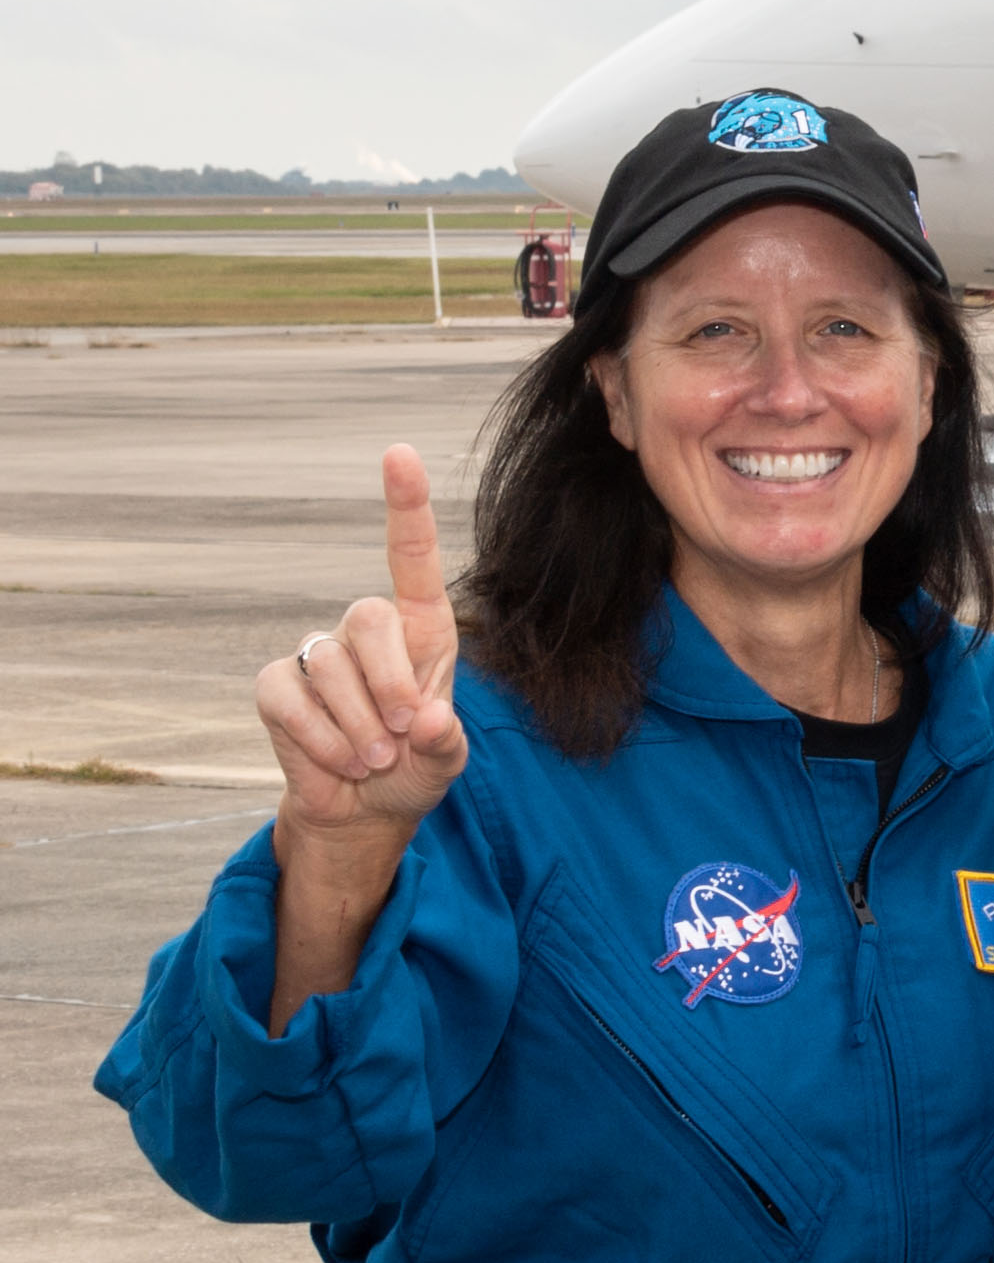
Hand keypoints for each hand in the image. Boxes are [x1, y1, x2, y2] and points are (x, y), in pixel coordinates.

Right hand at [259, 444, 469, 861]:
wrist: (365, 809)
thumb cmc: (414, 767)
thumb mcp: (446, 759)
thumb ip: (446, 740)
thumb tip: (428, 721)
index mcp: (421, 629)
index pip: (411, 557)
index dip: (405, 505)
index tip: (399, 452)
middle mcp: (367, 630)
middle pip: (369, 619)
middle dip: (390, 684)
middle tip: (402, 736)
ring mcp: (318, 654)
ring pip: (331, 668)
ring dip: (358, 728)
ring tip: (374, 759)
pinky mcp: (278, 686)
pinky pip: (290, 700)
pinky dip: (320, 741)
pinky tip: (339, 763)